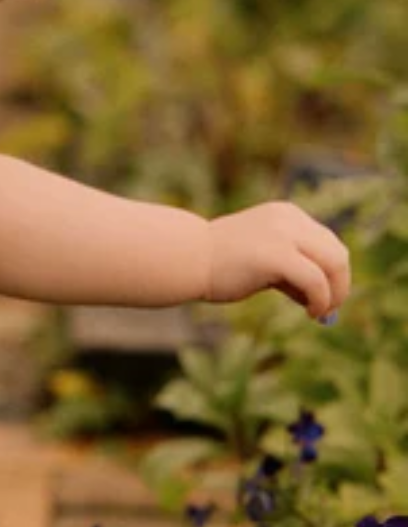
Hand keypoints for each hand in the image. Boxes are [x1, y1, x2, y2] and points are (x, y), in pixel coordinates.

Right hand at [205, 202, 350, 318]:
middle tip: (328, 308)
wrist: (187, 258)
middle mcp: (288, 219)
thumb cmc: (218, 263)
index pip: (327, 242)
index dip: (331, 272)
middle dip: (340, 284)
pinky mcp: (278, 255)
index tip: (323, 296)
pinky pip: (316, 281)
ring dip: (335, 293)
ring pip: (334, 264)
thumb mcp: (261, 257)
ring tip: (319, 311)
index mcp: (285, 214)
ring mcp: (284, 234)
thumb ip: (290, 268)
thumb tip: (323, 298)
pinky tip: (311, 312)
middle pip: (337, 252)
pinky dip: (322, 300)